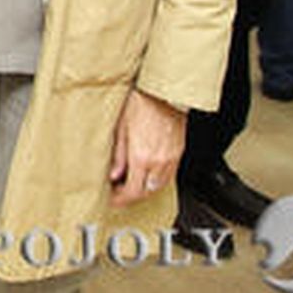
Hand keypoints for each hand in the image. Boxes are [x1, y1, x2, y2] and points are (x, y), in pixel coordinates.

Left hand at [108, 87, 186, 206]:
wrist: (164, 92)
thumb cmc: (141, 104)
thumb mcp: (120, 128)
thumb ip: (118, 155)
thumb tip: (114, 174)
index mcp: (141, 158)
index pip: (132, 191)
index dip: (121, 199)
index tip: (113, 199)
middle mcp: (159, 162)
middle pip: (146, 192)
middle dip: (132, 196)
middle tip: (119, 192)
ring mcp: (171, 158)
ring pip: (159, 185)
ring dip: (145, 189)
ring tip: (132, 183)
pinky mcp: (179, 152)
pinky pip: (169, 174)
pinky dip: (157, 179)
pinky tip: (148, 172)